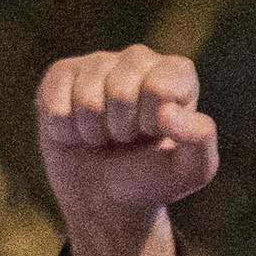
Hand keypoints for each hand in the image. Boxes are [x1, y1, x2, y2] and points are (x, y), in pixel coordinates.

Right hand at [35, 45, 217, 255]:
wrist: (105, 195)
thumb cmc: (153, 177)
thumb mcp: (191, 169)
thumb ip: (199, 139)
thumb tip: (168, 111)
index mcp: (177, 73)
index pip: (160, 87)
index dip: (152, 120)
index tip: (154, 134)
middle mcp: (139, 59)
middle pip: (121, 92)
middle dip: (122, 129)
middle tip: (126, 139)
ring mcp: (98, 62)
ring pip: (87, 99)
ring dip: (94, 132)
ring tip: (104, 136)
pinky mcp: (62, 73)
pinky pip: (56, 104)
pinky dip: (65, 131)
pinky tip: (76, 131)